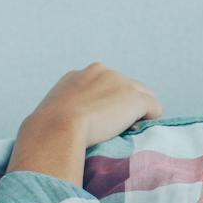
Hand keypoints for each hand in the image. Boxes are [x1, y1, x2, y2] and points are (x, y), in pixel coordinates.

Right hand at [22, 62, 163, 147]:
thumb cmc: (48, 129)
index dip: (105, 101)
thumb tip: (61, 124)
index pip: (104, 83)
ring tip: (130, 130)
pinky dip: (151, 118)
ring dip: (138, 111)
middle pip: (125, 86)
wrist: (57, 128)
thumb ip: (62, 111)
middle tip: (118, 126)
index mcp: (79, 75)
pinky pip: (153, 108)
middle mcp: (102, 72)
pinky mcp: (134, 99)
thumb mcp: (51, 112)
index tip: (102, 117)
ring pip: (142, 95)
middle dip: (124, 103)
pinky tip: (142, 129)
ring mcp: (119, 83)